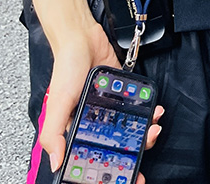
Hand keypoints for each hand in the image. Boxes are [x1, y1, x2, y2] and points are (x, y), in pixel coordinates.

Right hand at [39, 22, 164, 178]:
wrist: (83, 39)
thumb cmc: (65, 69)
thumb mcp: (57, 103)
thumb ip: (54, 134)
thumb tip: (56, 162)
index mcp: (76, 130)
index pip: (90, 158)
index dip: (104, 172)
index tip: (120, 179)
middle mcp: (94, 123)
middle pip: (115, 148)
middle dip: (129, 158)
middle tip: (141, 165)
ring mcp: (111, 110)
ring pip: (130, 131)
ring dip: (144, 135)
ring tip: (152, 131)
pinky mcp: (124, 96)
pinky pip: (139, 110)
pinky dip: (149, 114)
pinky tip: (155, 112)